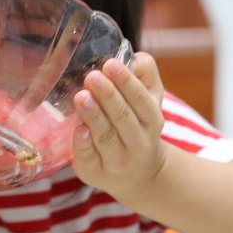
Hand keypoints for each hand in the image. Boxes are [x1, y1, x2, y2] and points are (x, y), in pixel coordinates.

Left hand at [70, 52, 166, 203]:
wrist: (140, 174)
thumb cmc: (139, 123)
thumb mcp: (150, 97)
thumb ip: (143, 72)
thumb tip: (126, 58)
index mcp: (153, 120)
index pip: (142, 100)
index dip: (127, 82)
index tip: (110, 64)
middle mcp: (139, 143)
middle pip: (123, 118)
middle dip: (108, 96)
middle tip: (92, 77)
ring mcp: (117, 161)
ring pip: (106, 137)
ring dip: (94, 116)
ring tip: (81, 96)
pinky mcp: (95, 171)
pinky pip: (89, 158)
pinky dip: (83, 144)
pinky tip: (79, 130)